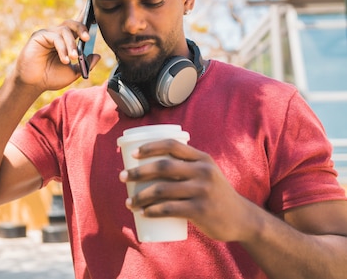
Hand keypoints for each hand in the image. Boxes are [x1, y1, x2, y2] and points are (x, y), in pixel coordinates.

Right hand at [13, 19, 99, 91]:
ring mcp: (47, 34)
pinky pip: (55, 37)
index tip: (95, 16)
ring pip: (64, 30)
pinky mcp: (39, 36)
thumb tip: (98, 56)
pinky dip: (62, 48)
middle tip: (87, 38)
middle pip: (71, 23)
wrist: (33, 85)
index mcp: (65, 41)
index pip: (76, 27)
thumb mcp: (73, 72)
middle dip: (81, 28)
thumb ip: (85, 64)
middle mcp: (56, 35)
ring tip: (74, 58)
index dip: (85, 17)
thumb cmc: (51, 78)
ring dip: (72, 44)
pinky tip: (64, 59)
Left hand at [119, 140, 260, 242]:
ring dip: (140, 196)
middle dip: (138, 171)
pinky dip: (153, 211)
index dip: (150, 147)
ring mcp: (202, 191)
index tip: (132, 154)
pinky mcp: (201, 210)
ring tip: (129, 201)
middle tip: (122, 177)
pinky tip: (143, 213)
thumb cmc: (216, 194)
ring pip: (162, 189)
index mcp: (202, 159)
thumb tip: (153, 161)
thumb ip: (187, 164)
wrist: (242, 219)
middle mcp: (203, 171)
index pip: (172, 145)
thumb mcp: (207, 173)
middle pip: (162, 166)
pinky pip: (170, 209)